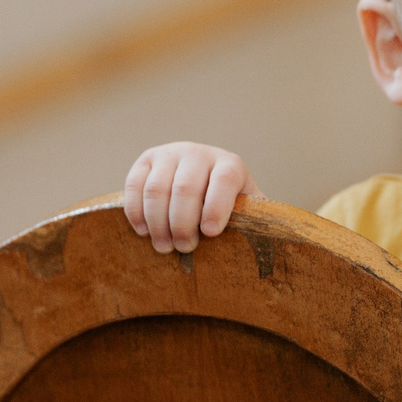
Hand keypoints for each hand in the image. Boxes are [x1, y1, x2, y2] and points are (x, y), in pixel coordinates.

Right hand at [123, 142, 251, 253]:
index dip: (216, 207)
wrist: (202, 179)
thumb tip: (266, 245)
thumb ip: (255, 222)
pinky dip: (136, 212)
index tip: (210, 233)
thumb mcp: (245, 209)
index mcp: (229, 164)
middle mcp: (199, 153)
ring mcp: (169, 153)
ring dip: (158, 223)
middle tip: (183, 248)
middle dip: (182, 223)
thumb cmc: (227, 205)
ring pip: (157, 189)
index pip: (224, 180)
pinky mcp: (146, 160)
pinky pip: (134, 185)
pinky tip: (144, 232)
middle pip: (185, 187)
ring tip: (164, 246)